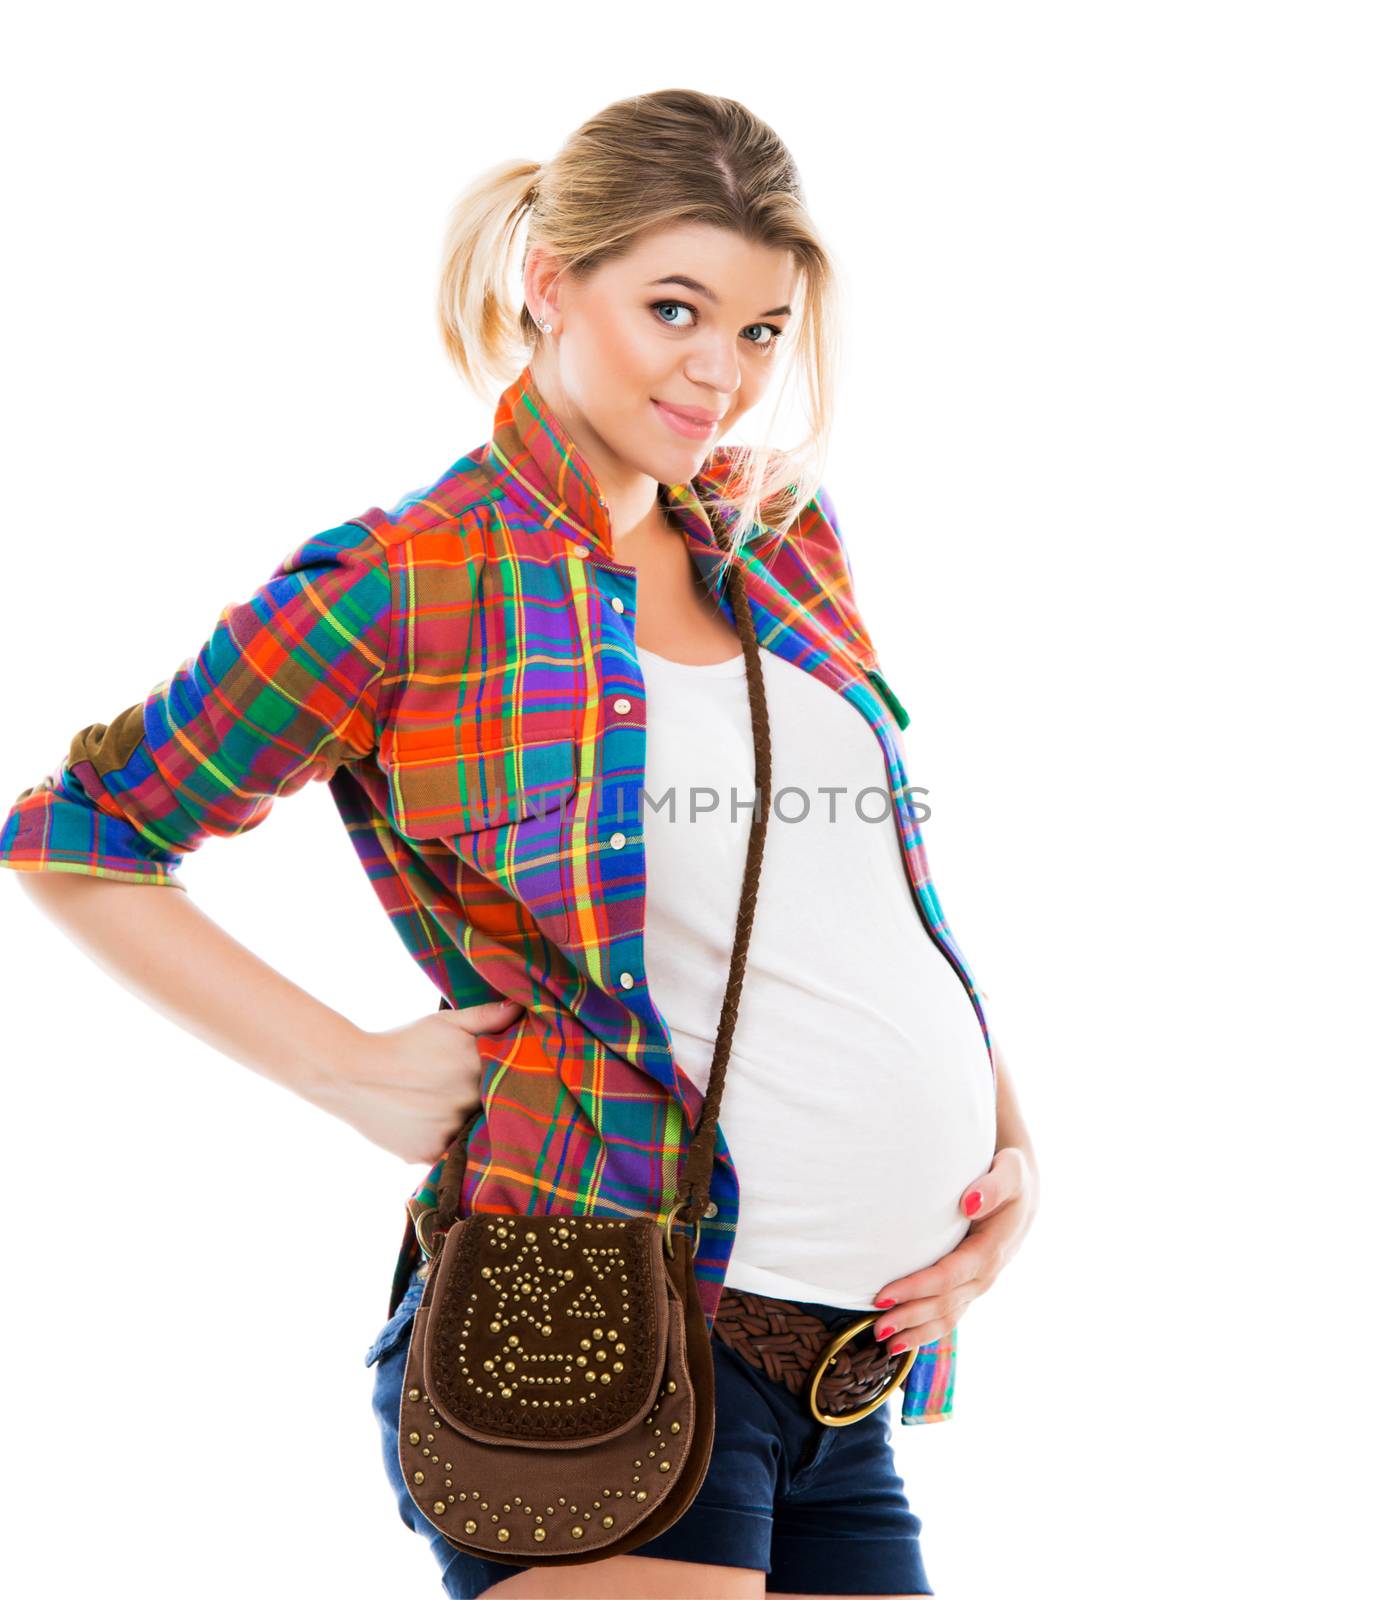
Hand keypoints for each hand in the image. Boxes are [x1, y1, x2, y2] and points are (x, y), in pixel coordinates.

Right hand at [308, 997, 523, 1163]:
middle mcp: (469, 1103)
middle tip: (458, 1094)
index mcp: (479, 1070)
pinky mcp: (428, 1153)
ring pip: (467, 1133)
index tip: (493, 1081)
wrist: (352, 1073)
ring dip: (461, 1126)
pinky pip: (446, 1152)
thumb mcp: (444, 1023)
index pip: (509, 1084)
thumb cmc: (402, 1043)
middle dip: (481, 1104)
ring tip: (438, 1110)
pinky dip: (441, 1142)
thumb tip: (520, 1009)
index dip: (503, 1083)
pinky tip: (426, 1124)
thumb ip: (486, 1016)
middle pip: (490, 1111)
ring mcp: (449, 1132)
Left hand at [870, 1145, 1038, 1353]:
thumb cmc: (1010, 1177)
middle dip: (910, 1316)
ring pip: (948, 1316)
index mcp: (992, 1249)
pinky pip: (950, 1314)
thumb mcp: (1010, 1171)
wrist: (1023, 1191)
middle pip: (945, 1302)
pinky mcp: (971, 1286)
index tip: (883, 1293)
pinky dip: (927, 1330)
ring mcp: (979, 1284)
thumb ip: (993, 1186)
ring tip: (885, 1343)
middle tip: (876, 1327)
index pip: (949, 1275)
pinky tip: (904, 1341)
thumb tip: (970, 1203)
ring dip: (917, 1331)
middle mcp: (986, 1274)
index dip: (916, 1287)